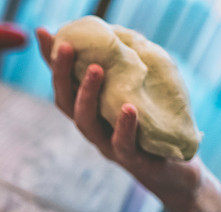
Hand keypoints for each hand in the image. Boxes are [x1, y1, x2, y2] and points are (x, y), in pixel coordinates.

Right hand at [35, 28, 202, 211]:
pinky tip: (128, 108)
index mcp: (91, 111)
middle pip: (67, 103)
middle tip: (68, 47)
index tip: (43, 33)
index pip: (64, 83)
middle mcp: (93, 129)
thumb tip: (115, 34)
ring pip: (87, 124)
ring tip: (97, 70)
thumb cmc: (155, 126)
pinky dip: (124, 126)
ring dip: (88, 95)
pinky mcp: (134, 161)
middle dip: (63, 74)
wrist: (177, 169)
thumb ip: (123, 71)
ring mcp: (109, 146)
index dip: (51, 61)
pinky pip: (124, 145)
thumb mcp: (138, 93)